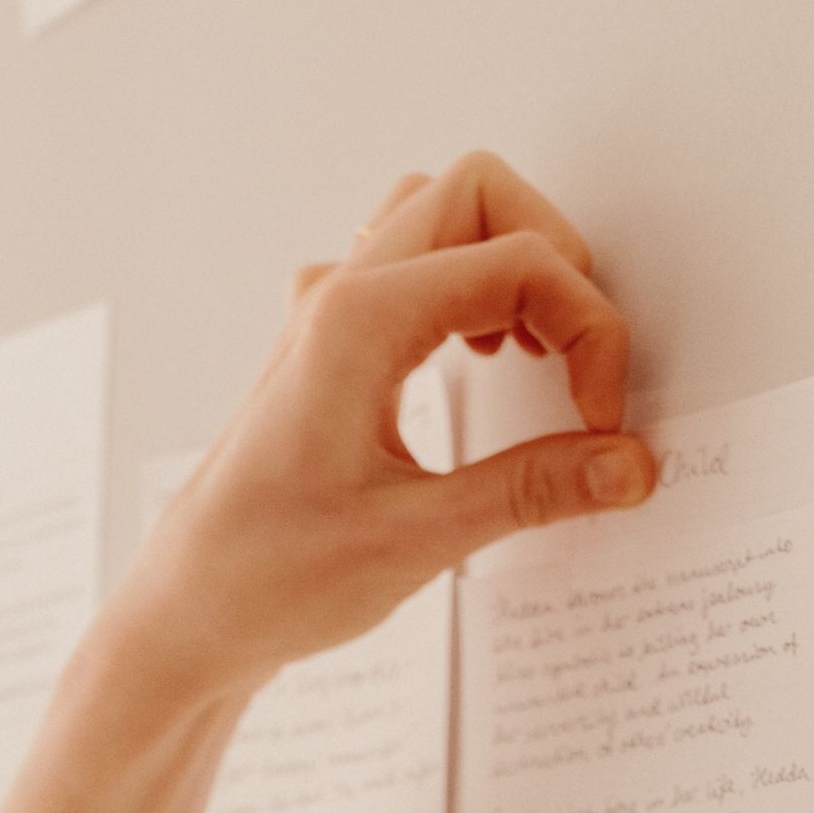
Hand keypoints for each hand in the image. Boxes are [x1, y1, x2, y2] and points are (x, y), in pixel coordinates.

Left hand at [113, 154, 658, 711]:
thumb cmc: (266, 579)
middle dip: (554, 261)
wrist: (185, 617)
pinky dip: (468, 290)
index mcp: (357, 321)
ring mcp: (328, 311)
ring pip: (442, 215)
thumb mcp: (415, 541)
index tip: (599, 422)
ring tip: (536, 356)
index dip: (588, 330)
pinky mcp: (328, 343)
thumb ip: (532, 491)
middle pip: (480, 195)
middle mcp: (339, 295)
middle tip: (578, 361)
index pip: (519, 261)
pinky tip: (485, 364)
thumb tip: (628, 464)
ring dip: (507, 263)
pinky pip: (412, 265)